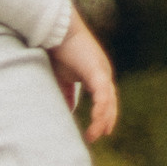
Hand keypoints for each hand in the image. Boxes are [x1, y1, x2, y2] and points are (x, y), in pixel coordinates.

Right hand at [47, 9, 118, 142]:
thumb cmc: (57, 50)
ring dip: (104, 118)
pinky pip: (103, 94)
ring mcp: (102, 71)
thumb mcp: (61, 78)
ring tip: (97, 134)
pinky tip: (98, 121)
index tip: (100, 130)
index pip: (105, 98)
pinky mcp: (97, 71)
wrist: (56, 30)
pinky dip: (102, 108)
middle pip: (110, 101)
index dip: (104, 114)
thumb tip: (68, 112)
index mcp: (96, 74)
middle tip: (100, 135)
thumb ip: (66, 95)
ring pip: (108, 100)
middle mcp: (103, 73)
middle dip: (107, 119)